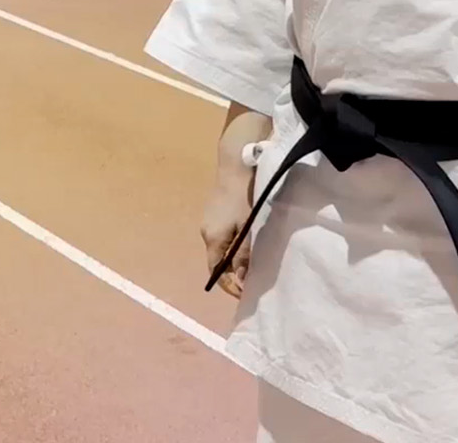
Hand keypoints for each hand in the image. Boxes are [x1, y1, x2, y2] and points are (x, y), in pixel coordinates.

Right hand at [200, 170, 255, 297]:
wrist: (235, 165)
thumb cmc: (244, 197)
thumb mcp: (248, 228)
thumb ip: (244, 255)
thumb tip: (240, 279)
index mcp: (212, 239)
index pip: (216, 272)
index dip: (229, 286)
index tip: (245, 294)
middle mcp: (206, 233)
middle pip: (217, 262)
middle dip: (231, 275)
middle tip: (251, 281)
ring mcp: (208, 222)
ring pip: (219, 249)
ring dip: (232, 260)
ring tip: (250, 264)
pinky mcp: (214, 214)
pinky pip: (221, 238)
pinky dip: (231, 247)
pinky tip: (245, 243)